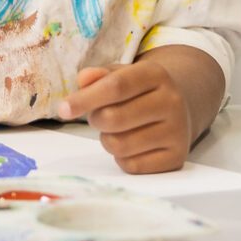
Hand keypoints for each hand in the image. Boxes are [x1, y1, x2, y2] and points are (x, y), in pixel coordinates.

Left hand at [57, 58, 191, 172]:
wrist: (178, 110)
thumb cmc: (139, 92)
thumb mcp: (121, 75)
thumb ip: (99, 76)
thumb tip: (83, 80)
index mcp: (156, 75)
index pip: (116, 86)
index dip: (85, 99)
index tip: (62, 109)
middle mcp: (171, 101)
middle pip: (114, 118)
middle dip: (96, 120)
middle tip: (100, 117)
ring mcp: (177, 131)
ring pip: (120, 145)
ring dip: (108, 140)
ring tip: (117, 130)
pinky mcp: (176, 158)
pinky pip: (132, 165)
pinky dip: (122, 158)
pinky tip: (132, 145)